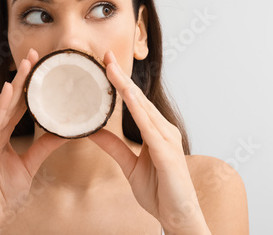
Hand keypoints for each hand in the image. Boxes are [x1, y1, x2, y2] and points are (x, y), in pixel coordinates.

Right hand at [0, 48, 66, 234]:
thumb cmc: (2, 192)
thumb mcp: (30, 164)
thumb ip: (45, 146)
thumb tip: (64, 132)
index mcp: (1, 133)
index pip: (18, 104)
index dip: (29, 84)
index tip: (41, 65)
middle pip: (10, 100)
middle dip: (22, 76)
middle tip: (35, 55)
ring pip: (1, 107)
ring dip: (14, 85)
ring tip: (27, 65)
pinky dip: (1, 107)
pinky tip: (10, 92)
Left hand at [88, 51, 210, 234]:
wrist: (178, 216)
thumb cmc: (161, 191)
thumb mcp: (130, 166)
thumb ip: (114, 148)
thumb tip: (93, 132)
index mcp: (157, 133)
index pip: (135, 104)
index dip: (120, 84)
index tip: (105, 66)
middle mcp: (165, 131)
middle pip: (139, 99)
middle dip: (121, 78)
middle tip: (105, 57)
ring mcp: (168, 140)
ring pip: (144, 108)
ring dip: (126, 88)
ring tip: (111, 69)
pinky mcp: (167, 153)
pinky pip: (150, 128)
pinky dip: (138, 110)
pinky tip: (127, 97)